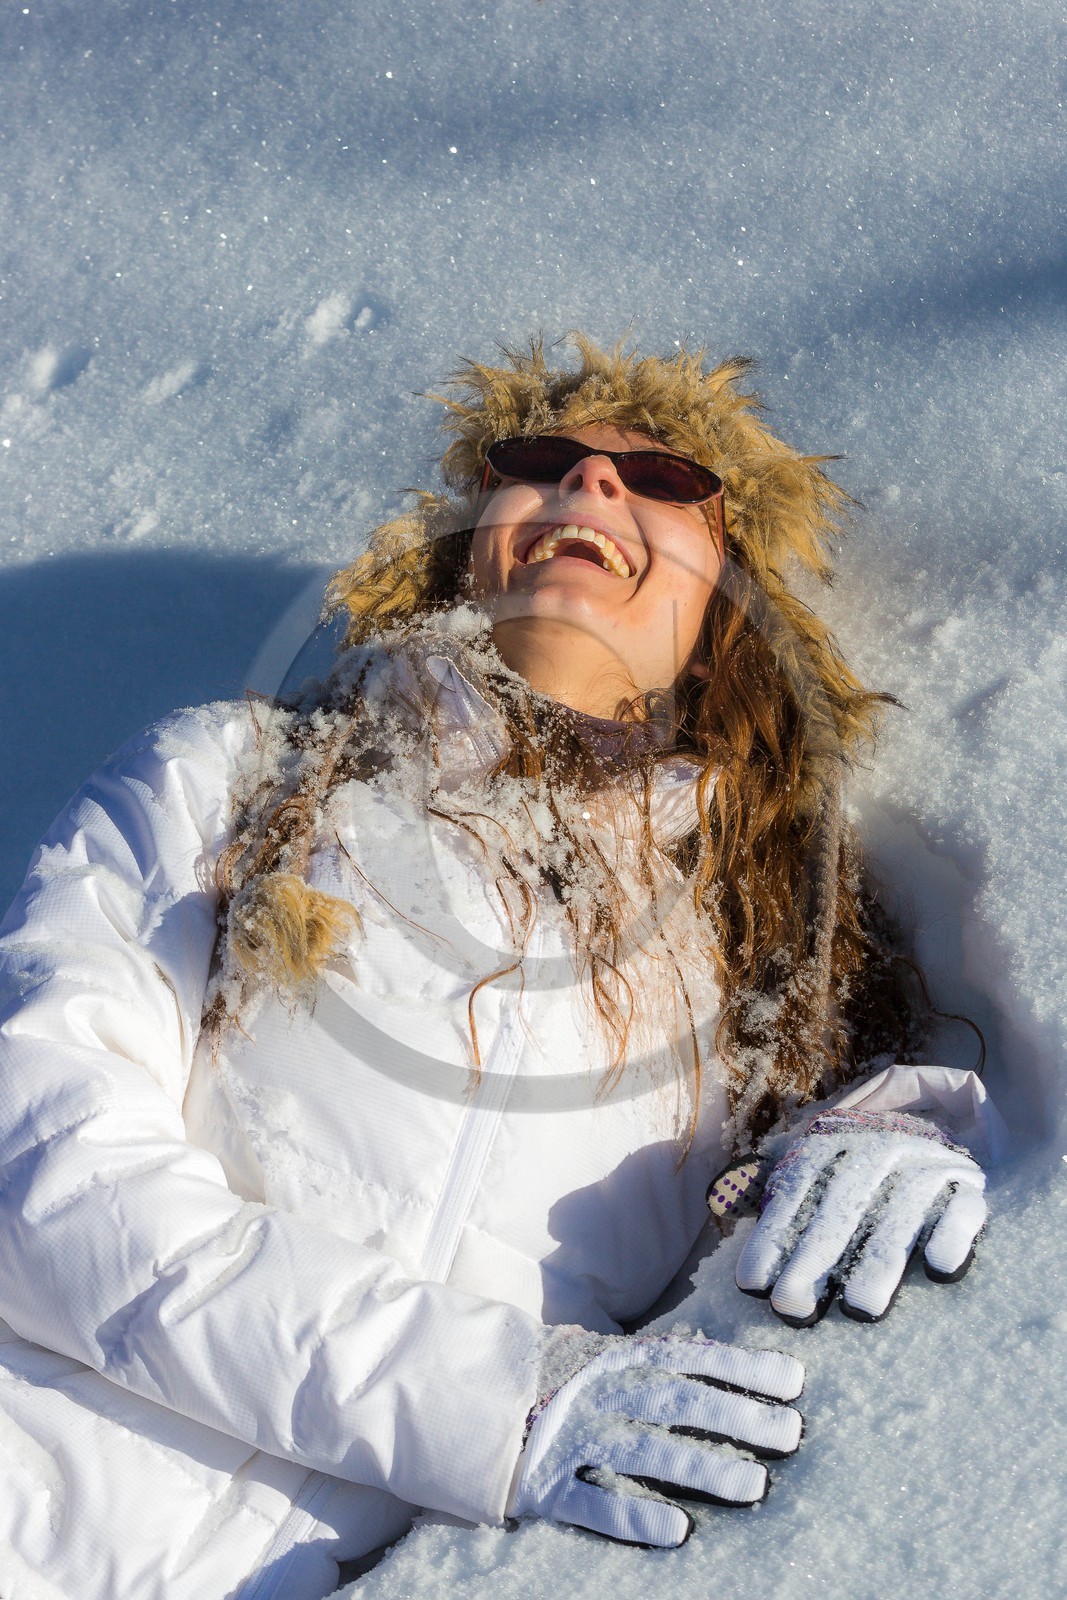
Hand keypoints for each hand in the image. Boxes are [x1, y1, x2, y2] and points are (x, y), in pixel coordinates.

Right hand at [507, 1331, 803, 1547]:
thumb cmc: (555, 1383)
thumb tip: (725, 1363)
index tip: (794, 1379)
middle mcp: (598, 1394)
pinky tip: (678, 1532)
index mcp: (616, 1359)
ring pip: (645, 1451)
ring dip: (701, 1467)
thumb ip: (654, 1366)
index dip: (742, 1368)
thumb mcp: (601, 1360)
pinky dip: (635, 1517)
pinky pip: (594, 1504)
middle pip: (677, 1402)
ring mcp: (571, 1438)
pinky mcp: (545, 1485)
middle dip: (737, 1415)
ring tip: (753, 1486)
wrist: (467, 1401)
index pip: (690, 1358)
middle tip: (791, 1433)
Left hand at [735, 1108, 986, 1324]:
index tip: (753, 1285)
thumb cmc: (854, 1170)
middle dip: (814, 1259)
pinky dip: (952, 1235)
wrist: (932, 1125)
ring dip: (880, 1262)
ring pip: (899, 1215)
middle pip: (842, 1208)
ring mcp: (924, 1164)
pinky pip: (962, 1209)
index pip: (796, 1192)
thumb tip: (719, 1195)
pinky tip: (940, 1269)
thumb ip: (770, 1183)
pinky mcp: (967, 1185)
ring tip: (860, 1308)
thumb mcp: (812, 1165)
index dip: (773, 1237)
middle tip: (793, 1306)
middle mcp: (876, 1148)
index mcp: (831, 1141)